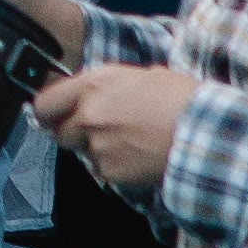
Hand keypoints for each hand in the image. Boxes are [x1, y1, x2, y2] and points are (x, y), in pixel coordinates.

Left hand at [33, 64, 195, 206]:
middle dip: (74, 133)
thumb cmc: (180, 98)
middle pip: (59, 133)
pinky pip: (102, 170)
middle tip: (99, 130)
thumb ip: (109, 86)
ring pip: (82, 152)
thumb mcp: (141, 75)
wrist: (203, 132)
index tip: (53, 115)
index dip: (48, 111)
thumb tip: (97, 92)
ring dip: (96, 149)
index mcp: (93, 85)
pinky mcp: (110, 172)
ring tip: (129, 141)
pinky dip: (115, 166)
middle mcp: (88, 115)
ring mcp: (97, 146)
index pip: (44, 103)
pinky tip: (138, 156)